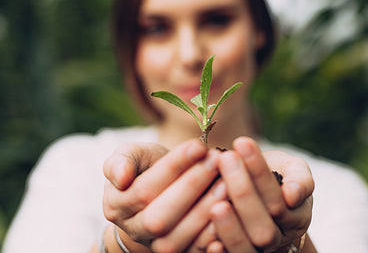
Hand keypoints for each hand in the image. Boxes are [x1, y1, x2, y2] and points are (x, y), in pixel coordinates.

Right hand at [102, 139, 224, 251]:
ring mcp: (156, 247)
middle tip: (216, 161)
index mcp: (117, 205)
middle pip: (159, 217)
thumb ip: (123, 160)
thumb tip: (121, 176)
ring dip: (205, 211)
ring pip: (176, 239)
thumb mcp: (135, 156)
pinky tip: (230, 212)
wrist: (165, 193)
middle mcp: (134, 231)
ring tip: (227, 183)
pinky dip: (213, 237)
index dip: (174, 166)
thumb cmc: (151, 169)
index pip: (144, 188)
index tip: (199, 145)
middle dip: (191, 187)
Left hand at [203, 137, 314, 251]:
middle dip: (244, 192)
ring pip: (247, 248)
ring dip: (230, 226)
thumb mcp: (292, 170)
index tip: (242, 142)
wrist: (258, 195)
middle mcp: (278, 238)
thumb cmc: (275, 176)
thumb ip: (299, 178)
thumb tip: (292, 194)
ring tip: (216, 202)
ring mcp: (258, 251)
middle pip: (264, 227)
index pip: (278, 197)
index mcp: (296, 216)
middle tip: (225, 160)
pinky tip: (210, 240)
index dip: (259, 172)